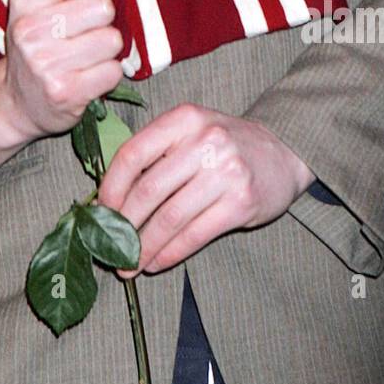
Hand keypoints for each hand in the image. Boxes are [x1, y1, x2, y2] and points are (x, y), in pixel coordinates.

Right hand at [0, 0, 124, 143]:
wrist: (18, 100)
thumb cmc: (37, 40)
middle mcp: (29, 29)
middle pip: (104, 7)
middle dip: (104, 17)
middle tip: (90, 27)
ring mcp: (45, 64)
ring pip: (112, 40)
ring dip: (106, 48)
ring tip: (86, 53)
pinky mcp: (64, 94)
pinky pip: (113, 71)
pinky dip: (106, 73)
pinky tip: (87, 74)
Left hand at [96, 104, 314, 277]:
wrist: (283, 150)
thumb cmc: (223, 144)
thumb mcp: (190, 131)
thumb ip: (155, 152)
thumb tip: (109, 197)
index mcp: (184, 119)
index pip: (133, 153)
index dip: (110, 187)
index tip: (100, 211)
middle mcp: (205, 141)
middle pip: (149, 189)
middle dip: (123, 224)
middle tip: (109, 246)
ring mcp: (226, 172)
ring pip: (170, 217)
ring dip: (144, 246)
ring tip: (128, 264)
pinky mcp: (241, 202)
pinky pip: (195, 234)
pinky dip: (171, 253)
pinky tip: (156, 262)